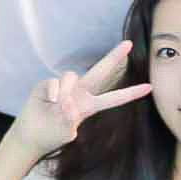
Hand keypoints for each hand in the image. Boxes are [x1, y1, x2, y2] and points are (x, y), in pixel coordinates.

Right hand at [11, 41, 151, 159]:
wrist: (30, 136)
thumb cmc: (52, 135)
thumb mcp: (66, 132)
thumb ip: (69, 119)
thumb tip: (67, 103)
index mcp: (89, 106)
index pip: (114, 99)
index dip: (131, 93)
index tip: (150, 87)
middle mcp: (80, 93)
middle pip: (100, 72)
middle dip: (114, 56)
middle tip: (129, 43)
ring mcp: (64, 87)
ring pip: (71, 77)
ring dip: (66, 92)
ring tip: (57, 107)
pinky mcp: (47, 84)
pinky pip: (54, 82)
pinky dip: (53, 93)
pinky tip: (50, 103)